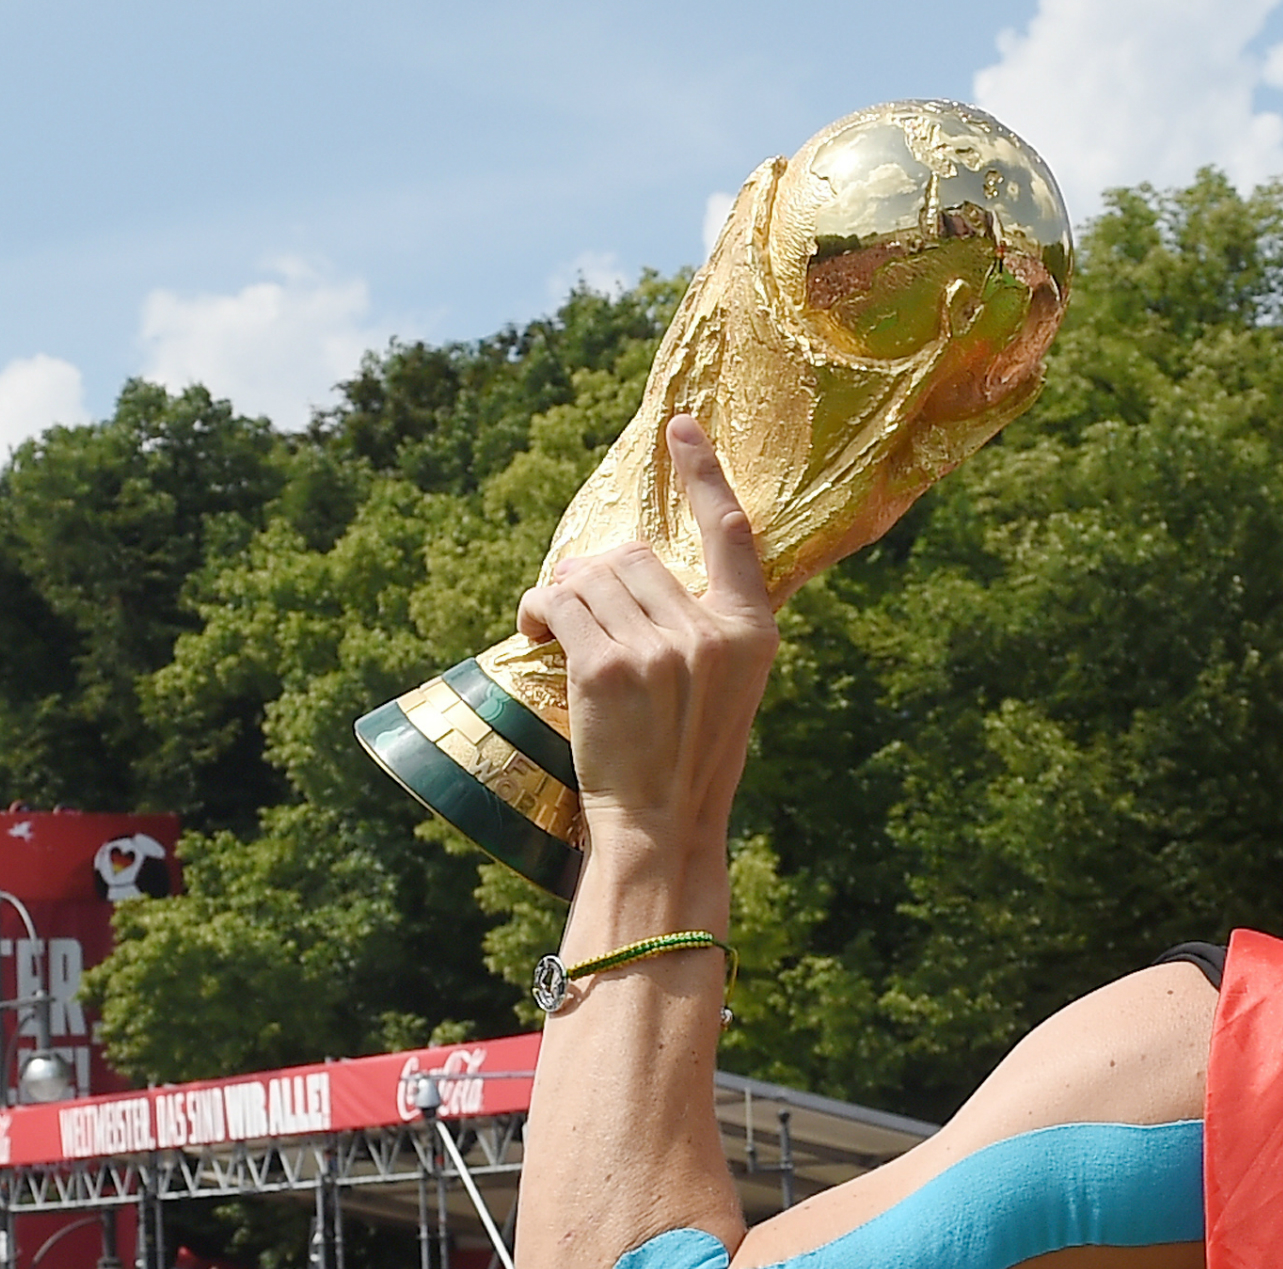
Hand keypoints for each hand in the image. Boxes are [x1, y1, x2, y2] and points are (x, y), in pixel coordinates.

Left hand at [514, 413, 775, 856]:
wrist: (660, 826)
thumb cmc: (687, 762)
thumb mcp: (728, 688)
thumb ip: (706, 628)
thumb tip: (638, 574)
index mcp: (751, 632)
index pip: (731, 531)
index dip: (704, 472)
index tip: (679, 426)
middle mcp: (710, 632)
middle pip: (633, 555)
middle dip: (593, 576)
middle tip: (573, 613)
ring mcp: (659, 649)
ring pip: (589, 578)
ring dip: (559, 594)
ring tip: (552, 626)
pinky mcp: (606, 668)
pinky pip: (557, 604)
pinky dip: (535, 610)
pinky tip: (531, 630)